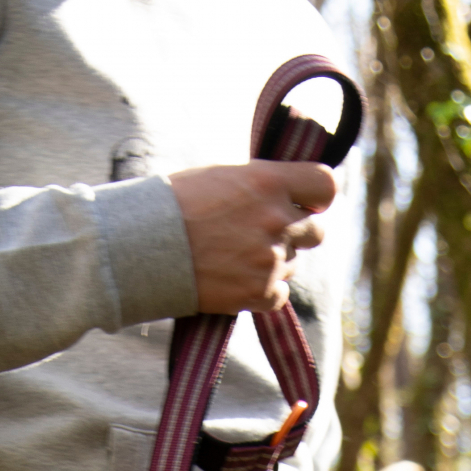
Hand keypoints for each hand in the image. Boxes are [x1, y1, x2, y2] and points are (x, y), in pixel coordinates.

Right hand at [170, 159, 336, 314]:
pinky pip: (280, 294)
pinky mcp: (260, 292)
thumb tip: (289, 196)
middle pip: (315, 232)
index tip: (307, 202)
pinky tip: (234, 279)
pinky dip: (262, 290)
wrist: (145, 245)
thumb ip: (263, 185)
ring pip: (292, 263)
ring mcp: (271, 259)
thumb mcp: (224, 177)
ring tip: (233, 255)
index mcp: (268, 181)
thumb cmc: (177, 204)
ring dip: (272, 261)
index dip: (318, 196)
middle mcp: (276, 220)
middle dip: (295, 232)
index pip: (325, 185)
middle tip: (263, 233)